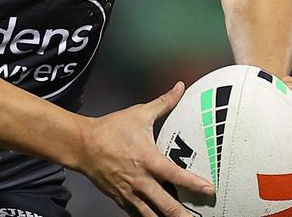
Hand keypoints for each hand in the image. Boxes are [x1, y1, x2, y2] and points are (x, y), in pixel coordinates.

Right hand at [75, 82, 216, 215]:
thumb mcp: (139, 114)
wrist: (83, 145)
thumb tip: (179, 88)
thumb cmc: (110, 130)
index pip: (176, 175)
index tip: (209, 189)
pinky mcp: (121, 199)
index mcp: (148, 159)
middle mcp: (141, 180)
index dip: (194, 184)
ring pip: (151, 215)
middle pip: (166, 204)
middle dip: (182, 215)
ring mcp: (130, 193)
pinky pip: (137, 214)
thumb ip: (163, 102)